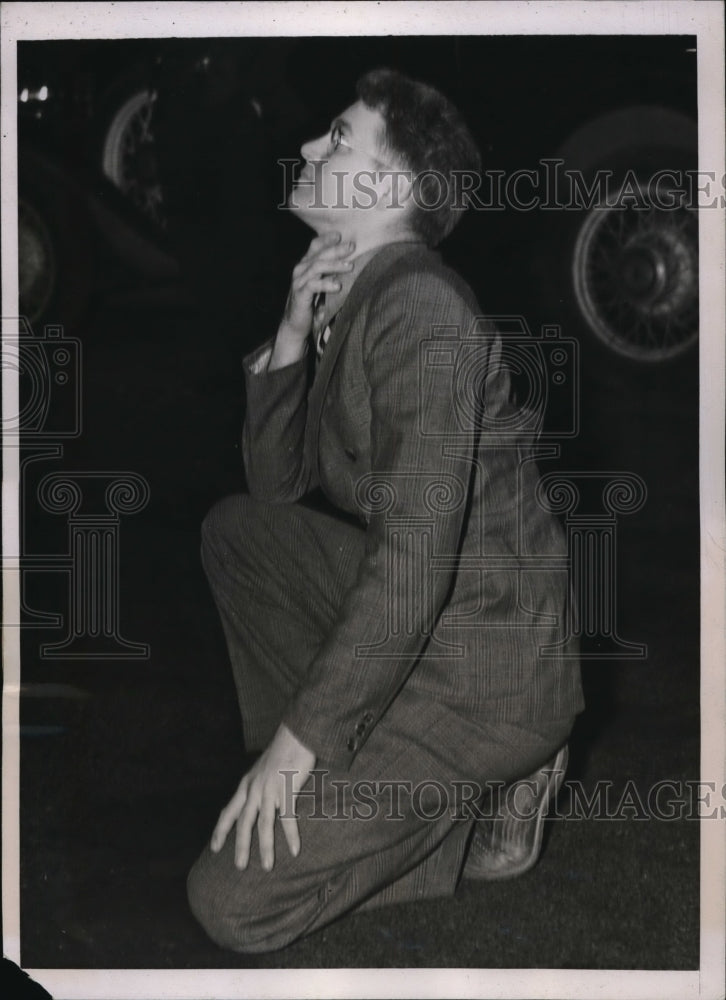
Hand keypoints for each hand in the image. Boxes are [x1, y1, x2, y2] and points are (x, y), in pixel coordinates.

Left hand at [211, 723, 315, 870]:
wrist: (295, 734)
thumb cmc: (282, 750)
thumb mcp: (261, 768)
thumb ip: (257, 784)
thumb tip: (255, 798)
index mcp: (247, 784)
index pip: (229, 811)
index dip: (221, 831)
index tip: (215, 848)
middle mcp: (254, 789)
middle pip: (244, 823)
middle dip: (241, 847)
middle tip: (240, 867)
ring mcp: (269, 790)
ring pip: (264, 825)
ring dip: (265, 847)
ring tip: (267, 866)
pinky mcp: (286, 789)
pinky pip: (287, 818)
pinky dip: (291, 835)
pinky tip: (294, 850)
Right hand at [269, 232, 354, 368]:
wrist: (296, 325)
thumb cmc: (313, 305)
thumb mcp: (323, 287)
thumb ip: (332, 275)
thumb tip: (353, 265)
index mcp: (306, 265)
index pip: (315, 246)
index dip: (327, 239)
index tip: (342, 235)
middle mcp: (301, 270)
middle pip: (319, 254)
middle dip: (336, 249)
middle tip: (352, 247)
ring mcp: (299, 281)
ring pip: (317, 266)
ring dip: (335, 265)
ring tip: (350, 266)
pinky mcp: (300, 294)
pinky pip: (313, 285)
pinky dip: (326, 284)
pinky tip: (338, 286)